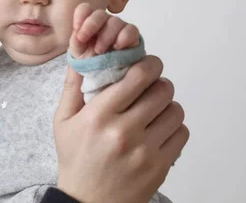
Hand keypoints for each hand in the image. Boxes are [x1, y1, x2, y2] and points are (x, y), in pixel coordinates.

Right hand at [53, 55, 188, 202]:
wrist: (87, 202)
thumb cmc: (76, 159)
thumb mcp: (63, 121)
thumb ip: (72, 87)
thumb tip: (80, 57)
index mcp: (99, 115)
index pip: (138, 76)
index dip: (149, 64)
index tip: (148, 65)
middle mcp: (124, 131)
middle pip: (162, 90)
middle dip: (159, 83)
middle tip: (151, 88)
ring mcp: (144, 150)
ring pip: (176, 110)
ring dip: (168, 106)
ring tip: (154, 110)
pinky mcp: (159, 166)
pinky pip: (181, 133)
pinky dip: (174, 128)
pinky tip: (158, 130)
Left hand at [69, 2, 139, 59]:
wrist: (104, 72)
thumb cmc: (90, 58)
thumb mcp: (78, 51)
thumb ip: (76, 41)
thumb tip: (78, 34)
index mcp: (89, 22)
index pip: (85, 9)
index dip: (80, 15)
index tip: (77, 28)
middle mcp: (104, 21)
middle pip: (100, 13)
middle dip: (91, 25)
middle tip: (86, 40)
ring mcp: (119, 26)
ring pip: (115, 21)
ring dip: (106, 36)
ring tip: (99, 51)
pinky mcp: (132, 35)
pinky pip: (131, 29)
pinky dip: (124, 37)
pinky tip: (117, 47)